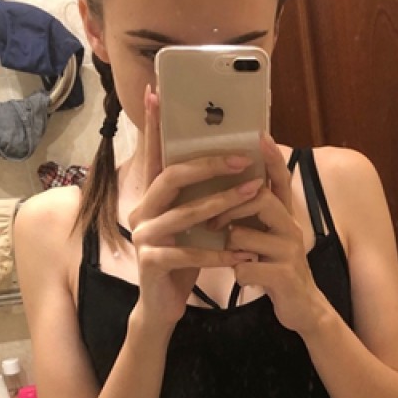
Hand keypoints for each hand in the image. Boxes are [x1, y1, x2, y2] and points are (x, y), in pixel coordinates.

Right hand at [126, 87, 262, 328]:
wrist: (162, 306)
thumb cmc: (182, 259)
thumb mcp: (191, 224)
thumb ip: (198, 196)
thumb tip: (228, 159)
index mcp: (151, 197)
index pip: (155, 155)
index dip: (153, 124)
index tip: (157, 91)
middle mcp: (142, 211)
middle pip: (171, 177)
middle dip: (208, 164)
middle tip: (240, 158)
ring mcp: (144, 237)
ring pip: (185, 214)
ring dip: (223, 204)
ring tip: (255, 193)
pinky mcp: (152, 263)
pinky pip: (190, 254)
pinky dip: (220, 254)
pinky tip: (244, 254)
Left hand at [209, 134, 327, 333]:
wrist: (304, 310)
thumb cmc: (277, 271)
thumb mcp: (270, 239)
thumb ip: (256, 218)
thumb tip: (228, 193)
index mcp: (286, 217)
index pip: (280, 180)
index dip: (271, 158)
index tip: (259, 135)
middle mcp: (292, 228)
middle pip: (259, 199)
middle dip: (229, 208)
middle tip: (213, 222)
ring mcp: (290, 252)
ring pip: (243, 235)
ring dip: (228, 247)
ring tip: (227, 255)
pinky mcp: (284, 276)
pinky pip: (245, 267)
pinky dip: (237, 274)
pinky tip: (242, 279)